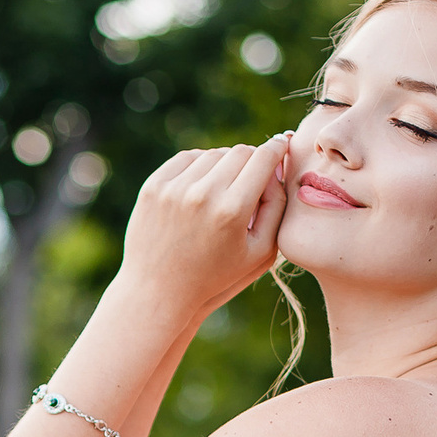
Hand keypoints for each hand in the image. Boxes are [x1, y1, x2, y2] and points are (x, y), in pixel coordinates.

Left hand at [116, 134, 290, 320]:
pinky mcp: (154, 186)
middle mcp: (202, 194)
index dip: (278, 149)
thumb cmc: (215, 276)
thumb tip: (276, 167)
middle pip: (240, 152)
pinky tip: (203, 186)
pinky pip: (187, 158)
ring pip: (213, 153)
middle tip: (253, 176)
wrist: (158, 290)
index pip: (264, 158)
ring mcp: (174, 188)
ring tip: (225, 189)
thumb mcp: (259, 253)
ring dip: (225, 165)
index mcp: (232, 211)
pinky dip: (199, 166)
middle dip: (252, 159)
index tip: (282, 145)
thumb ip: (276, 207)